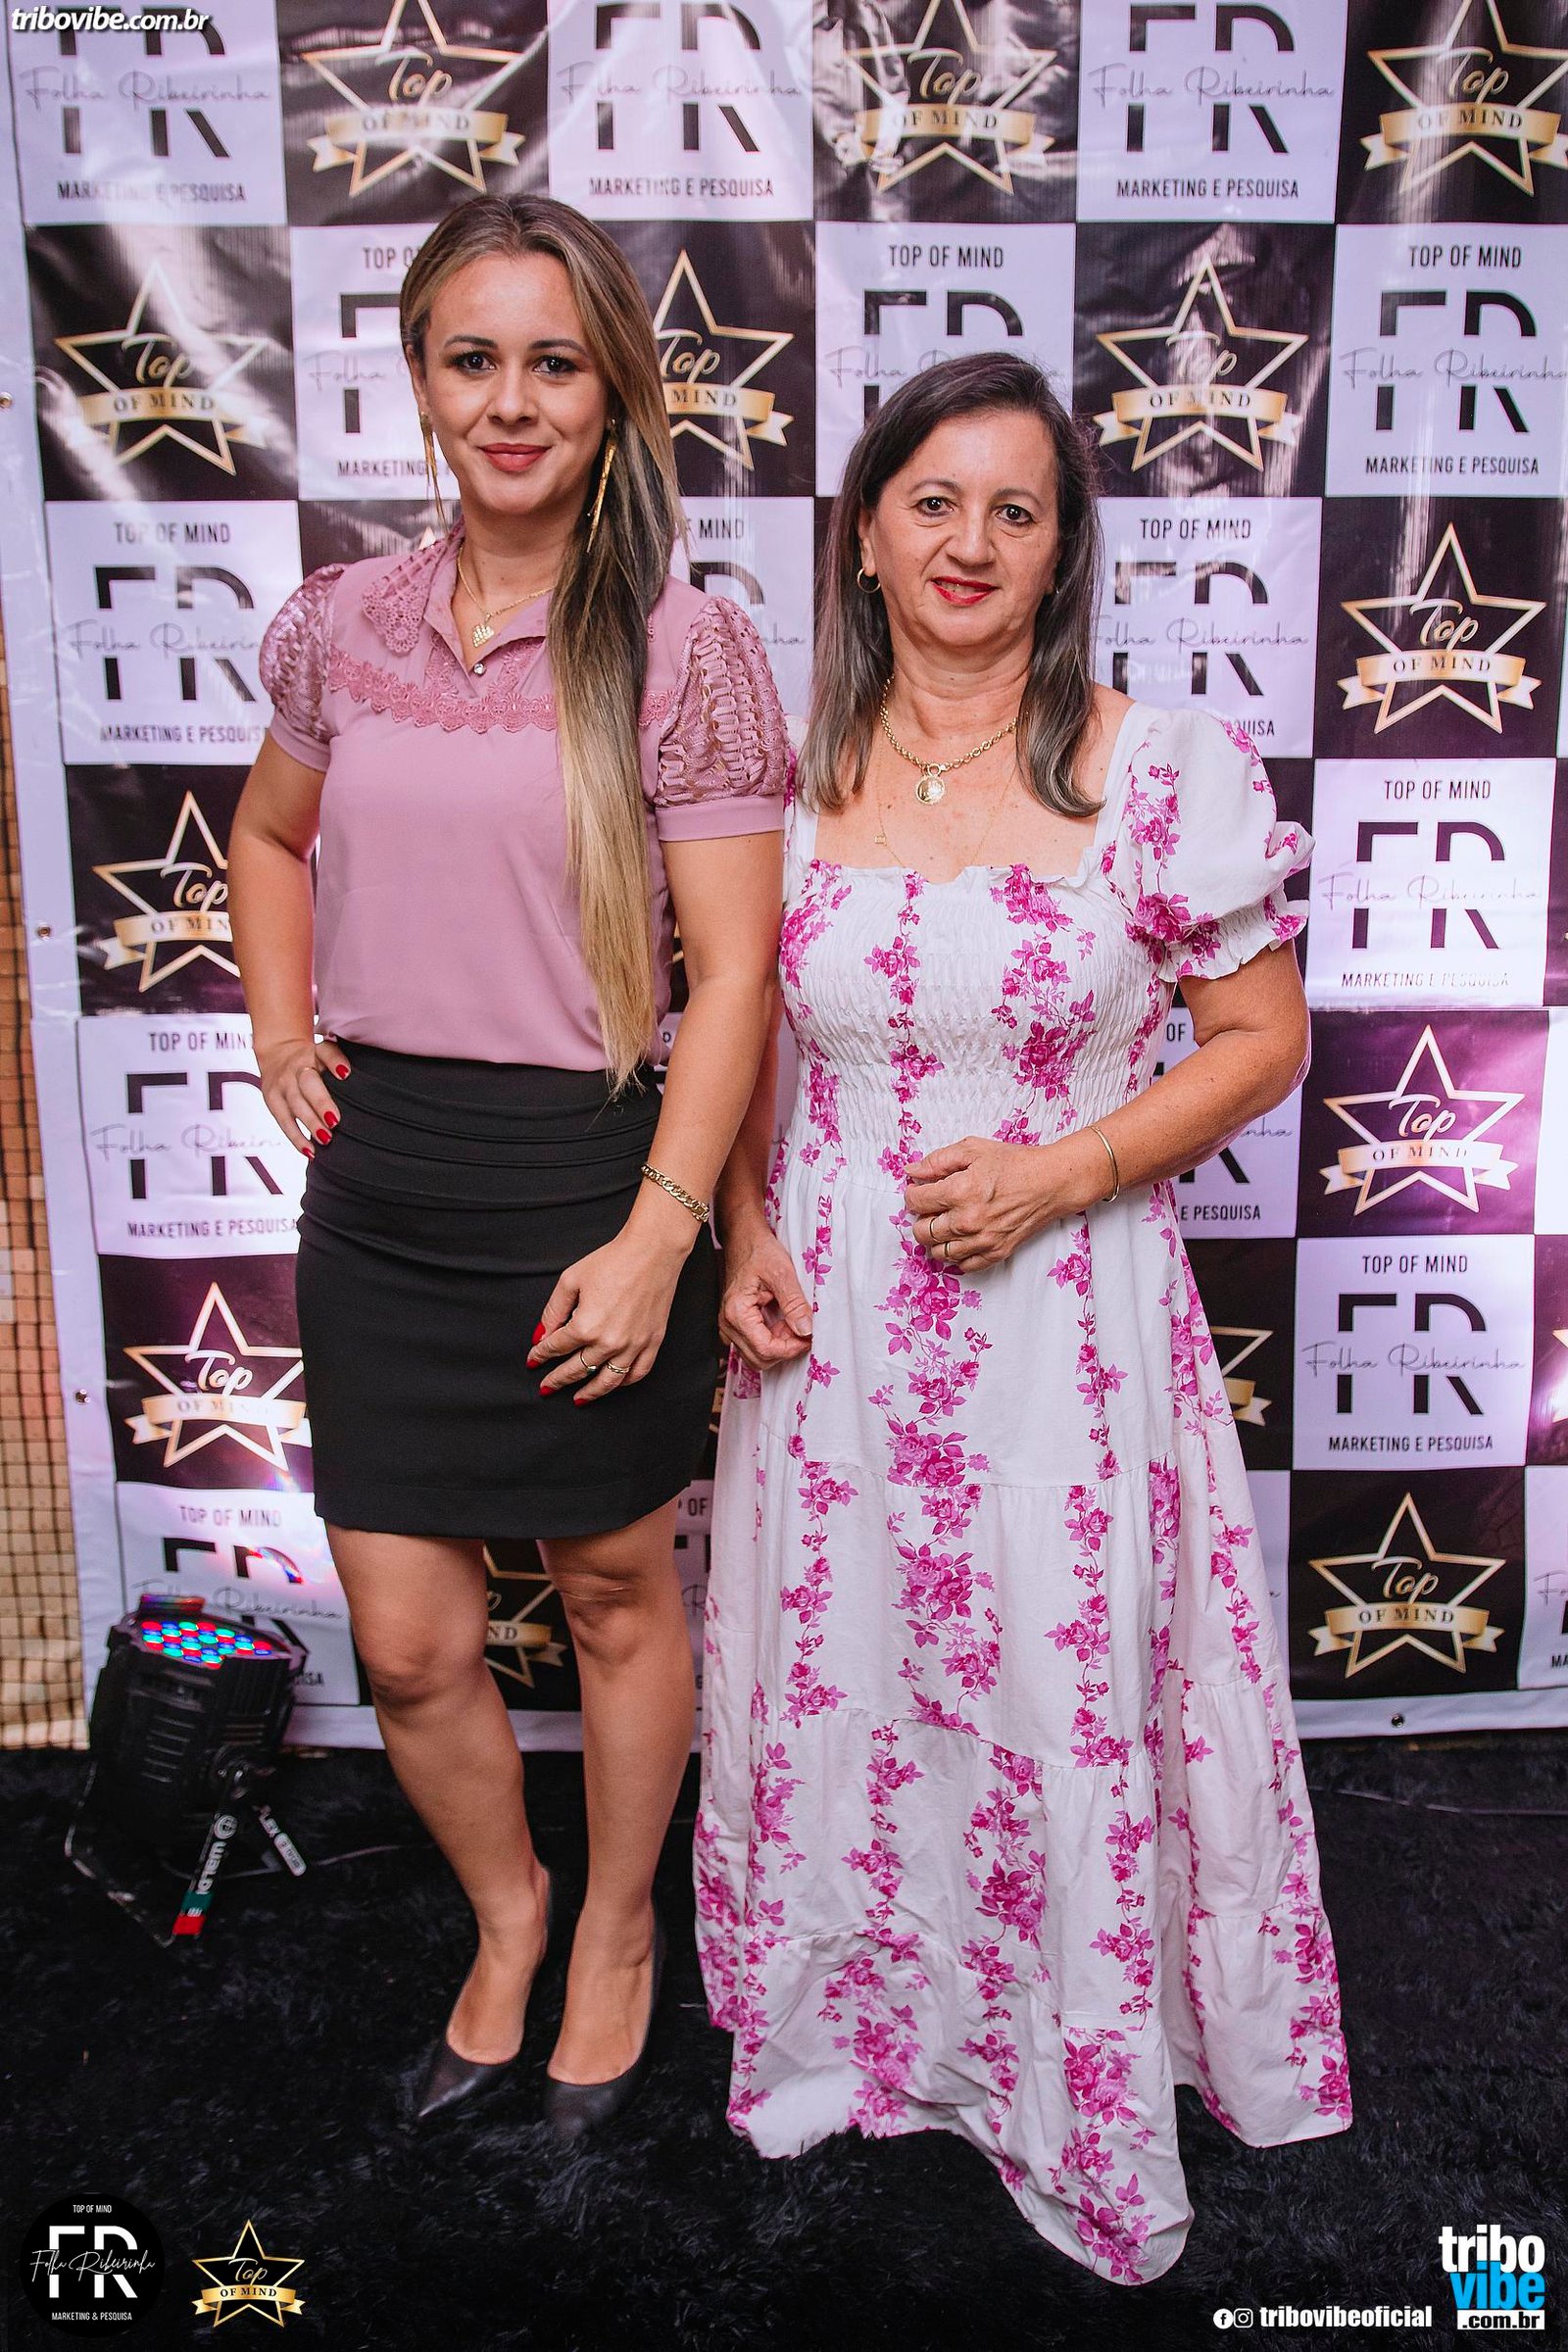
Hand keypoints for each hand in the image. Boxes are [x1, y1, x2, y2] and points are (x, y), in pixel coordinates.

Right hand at [256, 1033, 350, 1155]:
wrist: (278, 1053)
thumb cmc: (313, 1060)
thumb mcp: (327, 1055)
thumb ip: (343, 1067)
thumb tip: (370, 1092)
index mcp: (316, 1052)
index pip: (326, 1053)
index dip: (335, 1062)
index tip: (346, 1074)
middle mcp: (297, 1066)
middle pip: (308, 1083)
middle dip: (320, 1102)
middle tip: (335, 1121)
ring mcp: (283, 1083)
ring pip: (296, 1103)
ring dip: (311, 1122)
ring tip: (326, 1139)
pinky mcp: (272, 1100)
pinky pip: (284, 1121)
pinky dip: (297, 1138)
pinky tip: (310, 1151)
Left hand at [526, 1229, 688, 1404]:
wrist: (652, 1252)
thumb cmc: (611, 1261)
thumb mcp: (571, 1280)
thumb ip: (553, 1311)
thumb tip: (541, 1335)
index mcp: (585, 1326)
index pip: (555, 1348)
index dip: (540, 1355)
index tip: (533, 1360)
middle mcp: (609, 1342)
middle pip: (576, 1369)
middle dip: (557, 1380)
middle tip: (546, 1386)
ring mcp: (633, 1346)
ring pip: (607, 1381)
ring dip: (589, 1393)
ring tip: (577, 1399)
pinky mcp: (652, 1343)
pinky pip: (637, 1374)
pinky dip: (622, 1384)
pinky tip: (612, 1385)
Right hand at [719, 1225, 812, 1370]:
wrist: (744, 1238)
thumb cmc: (759, 1250)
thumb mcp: (782, 1272)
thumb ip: (795, 1303)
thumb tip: (806, 1330)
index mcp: (736, 1313)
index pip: (765, 1349)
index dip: (791, 1348)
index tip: (809, 1336)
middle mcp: (728, 1325)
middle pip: (760, 1359)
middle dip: (786, 1349)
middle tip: (803, 1330)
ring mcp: (730, 1326)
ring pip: (758, 1355)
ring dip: (780, 1345)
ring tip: (794, 1322)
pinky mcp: (737, 1324)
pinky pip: (756, 1344)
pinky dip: (773, 1339)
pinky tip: (784, 1321)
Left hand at [903, 1134, 1092, 1272]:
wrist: (1051, 1182)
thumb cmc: (1016, 1163)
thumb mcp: (974, 1149)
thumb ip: (938, 1161)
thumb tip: (912, 1170)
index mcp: (959, 1191)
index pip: (916, 1202)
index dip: (913, 1194)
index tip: (919, 1190)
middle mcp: (968, 1220)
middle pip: (922, 1232)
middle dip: (921, 1218)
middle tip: (932, 1208)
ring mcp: (982, 1240)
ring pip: (939, 1252)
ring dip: (936, 1239)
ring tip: (946, 1223)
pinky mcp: (996, 1252)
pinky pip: (964, 1266)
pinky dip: (957, 1256)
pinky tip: (961, 1240)